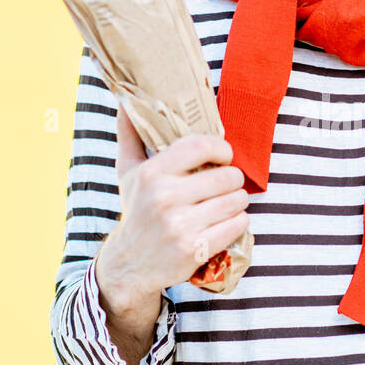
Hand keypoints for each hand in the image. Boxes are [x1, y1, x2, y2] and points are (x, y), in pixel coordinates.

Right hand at [100, 106, 250, 304]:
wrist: (130, 263)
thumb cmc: (136, 209)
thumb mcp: (128, 171)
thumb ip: (129, 133)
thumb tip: (126, 101)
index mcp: (151, 173)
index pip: (201, 146)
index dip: (221, 148)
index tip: (223, 156)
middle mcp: (165, 198)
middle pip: (227, 175)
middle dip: (233, 178)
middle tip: (226, 183)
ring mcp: (181, 226)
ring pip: (236, 200)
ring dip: (238, 200)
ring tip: (227, 201)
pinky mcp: (196, 249)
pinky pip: (238, 225)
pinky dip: (238, 221)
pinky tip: (226, 220)